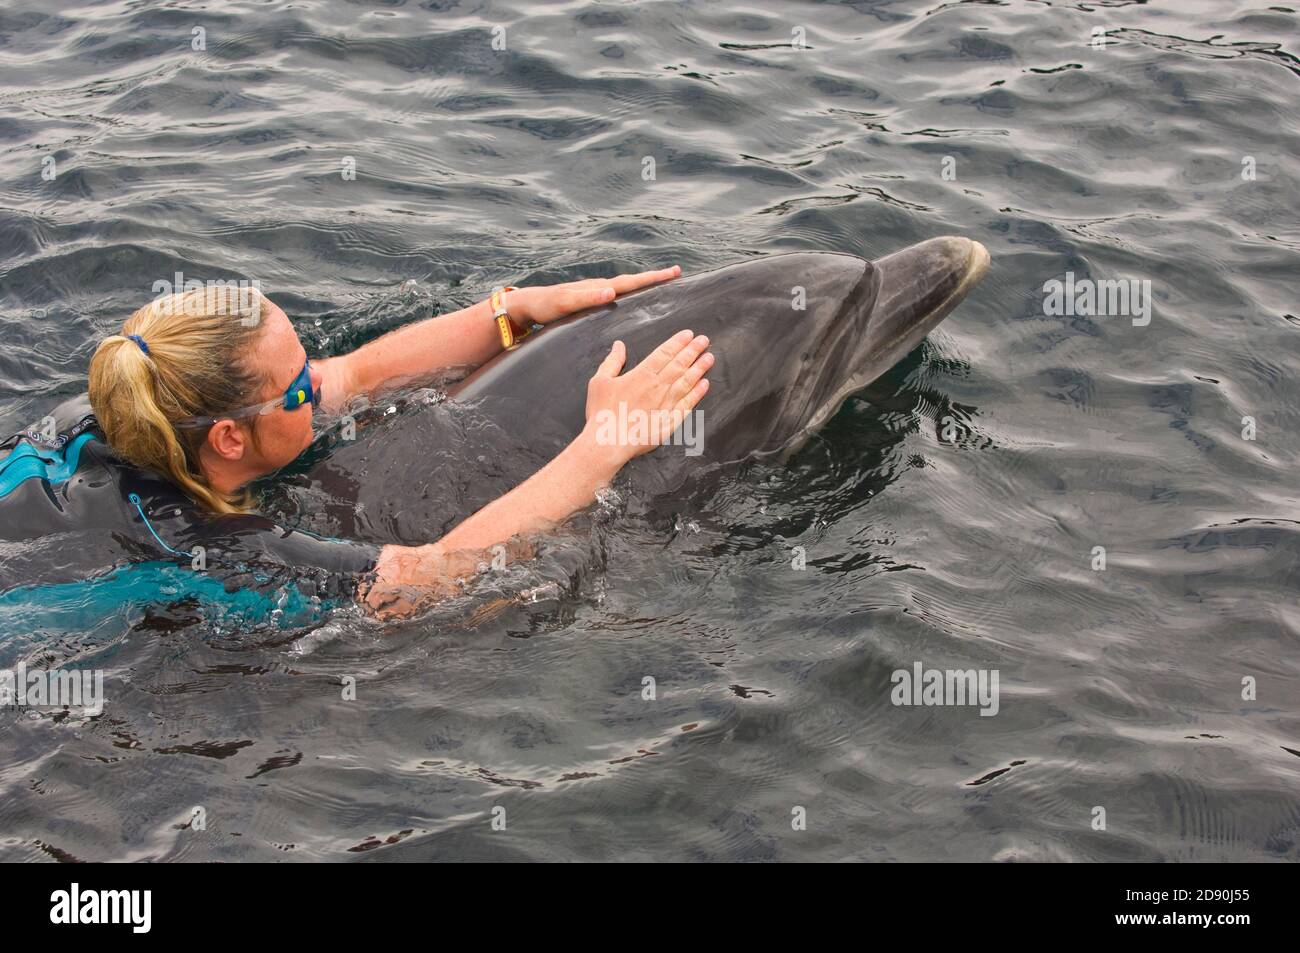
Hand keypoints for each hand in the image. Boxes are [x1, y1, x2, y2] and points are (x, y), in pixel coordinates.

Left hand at [505, 266, 681, 326]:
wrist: (527, 305)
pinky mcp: (590, 301)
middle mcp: (599, 288)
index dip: (652, 279)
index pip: (631, 282)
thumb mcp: (565, 303)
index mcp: (598, 288)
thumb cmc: (545, 306)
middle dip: (655, 279)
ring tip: (662, 285)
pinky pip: (617, 296)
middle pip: (633, 282)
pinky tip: (633, 302)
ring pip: (626, 288)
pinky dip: (630, 295)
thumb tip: (612, 292)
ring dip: (644, 286)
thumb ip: (587, 298)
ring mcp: (595, 293)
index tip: (673, 273)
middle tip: (677, 273)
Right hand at [582, 329, 713, 464]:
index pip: (664, 353)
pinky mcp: (670, 422)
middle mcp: (657, 387)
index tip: (689, 335)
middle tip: (704, 340)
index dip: (678, 342)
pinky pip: (687, 405)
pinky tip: (705, 384)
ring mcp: (666, 405)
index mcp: (641, 375)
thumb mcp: (600, 381)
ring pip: (687, 382)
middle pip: (679, 365)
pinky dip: (697, 393)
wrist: (608, 442)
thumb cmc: (601, 412)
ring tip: (709, 358)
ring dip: (699, 369)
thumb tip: (619, 345)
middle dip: (693, 351)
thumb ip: (612, 361)